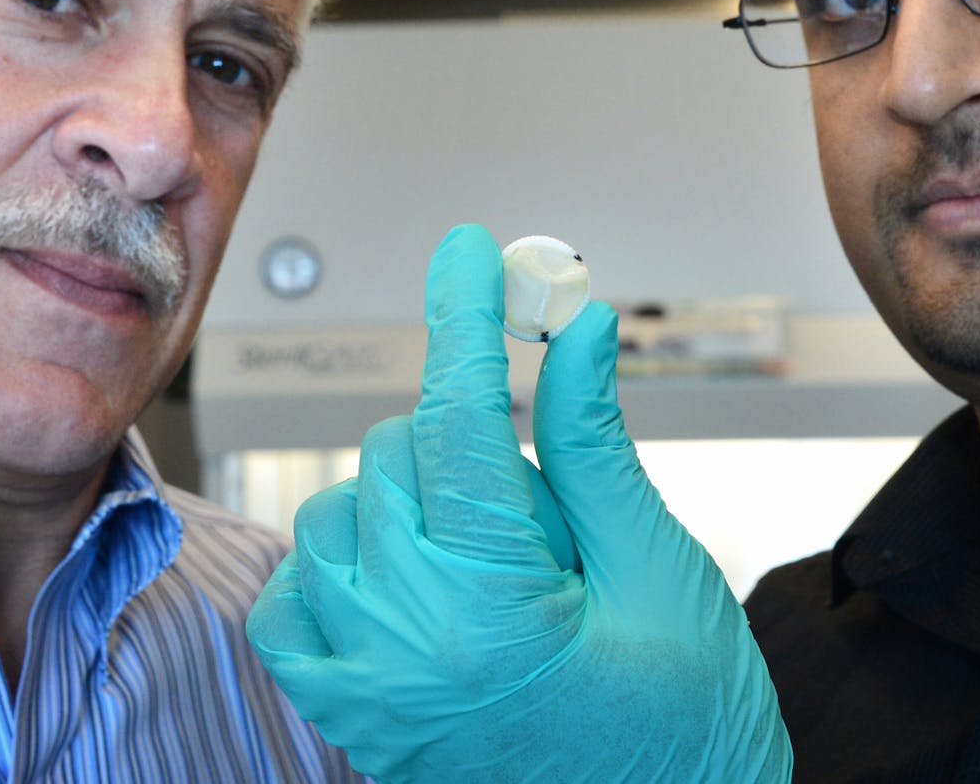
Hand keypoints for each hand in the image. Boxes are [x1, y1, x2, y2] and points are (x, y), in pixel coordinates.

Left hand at [248, 225, 791, 782]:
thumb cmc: (684, 725)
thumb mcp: (655, 568)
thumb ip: (593, 445)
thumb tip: (577, 334)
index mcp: (493, 608)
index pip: (460, 418)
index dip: (467, 318)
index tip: (468, 254)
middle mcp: (405, 646)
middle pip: (400, 451)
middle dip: (472, 440)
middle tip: (547, 507)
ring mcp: (366, 685)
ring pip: (338, 508)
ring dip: (409, 495)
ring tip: (495, 556)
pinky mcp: (349, 714)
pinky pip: (295, 595)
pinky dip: (341, 559)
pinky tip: (409, 572)